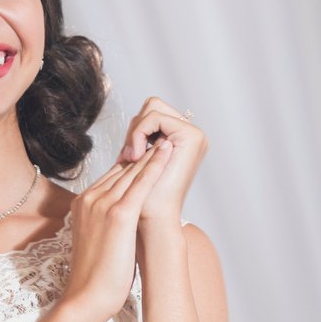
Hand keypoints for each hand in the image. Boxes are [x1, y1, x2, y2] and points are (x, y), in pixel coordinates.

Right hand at [62, 139, 174, 321]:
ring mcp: (102, 204)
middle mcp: (90, 198)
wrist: (86, 294)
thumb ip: (103, 221)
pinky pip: (140, 184)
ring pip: (131, 171)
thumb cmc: (93, 274)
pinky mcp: (119, 214)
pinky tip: (166, 153)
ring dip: (150, 153)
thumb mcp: (94, 238)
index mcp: (83, 203)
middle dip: (141, 154)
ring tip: (166, 138)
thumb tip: (121, 219)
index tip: (146, 154)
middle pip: (120, 169)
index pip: (109, 175)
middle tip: (160, 139)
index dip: (130, 164)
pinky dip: (155, 165)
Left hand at [117, 95, 206, 230]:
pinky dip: (139, 133)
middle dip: (135, 128)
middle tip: (129, 157)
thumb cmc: (142, 194)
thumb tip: (132, 120)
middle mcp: (192, 134)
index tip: (125, 158)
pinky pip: (154, 117)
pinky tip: (136, 157)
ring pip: (152, 108)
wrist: (153, 217)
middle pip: (153, 104)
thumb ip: (140, 140)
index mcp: (182, 139)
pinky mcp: (192, 136)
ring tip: (132, 159)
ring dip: (135, 132)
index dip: (133, 130)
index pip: (150, 112)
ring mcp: (195, 134)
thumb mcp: (139, 161)